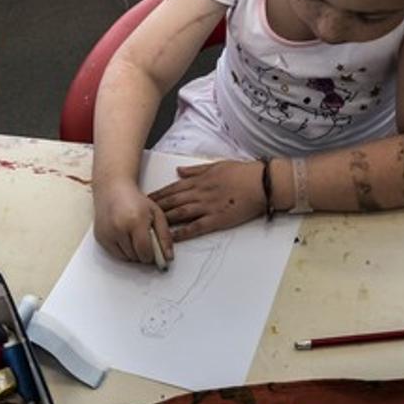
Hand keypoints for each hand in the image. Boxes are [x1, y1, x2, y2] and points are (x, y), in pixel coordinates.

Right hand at [93, 179, 173, 263]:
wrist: (113, 190)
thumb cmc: (136, 201)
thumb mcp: (157, 214)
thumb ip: (165, 236)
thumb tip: (168, 257)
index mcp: (136, 221)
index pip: (145, 252)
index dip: (153, 256)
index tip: (155, 252)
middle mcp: (119, 228)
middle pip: (136, 257)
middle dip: (143, 253)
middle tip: (144, 239)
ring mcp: (107, 233)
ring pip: (125, 258)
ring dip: (133, 253)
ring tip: (134, 236)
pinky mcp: (100, 237)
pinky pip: (114, 254)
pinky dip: (122, 250)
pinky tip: (124, 237)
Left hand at [149, 160, 264, 240]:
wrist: (262, 183)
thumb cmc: (242, 172)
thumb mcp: (216, 165)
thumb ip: (196, 170)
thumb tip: (179, 171)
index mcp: (200, 180)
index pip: (173, 188)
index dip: (158, 194)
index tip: (145, 199)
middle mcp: (200, 193)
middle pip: (172, 201)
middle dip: (155, 208)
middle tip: (141, 214)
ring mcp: (208, 206)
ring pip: (180, 213)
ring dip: (164, 220)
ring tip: (150, 226)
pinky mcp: (217, 219)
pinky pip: (196, 227)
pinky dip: (183, 233)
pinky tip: (172, 238)